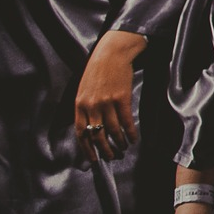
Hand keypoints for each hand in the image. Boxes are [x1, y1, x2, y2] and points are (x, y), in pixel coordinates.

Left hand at [74, 29, 144, 162]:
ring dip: (120, 142)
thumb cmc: (97, 70)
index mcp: (79, 105)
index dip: (87, 149)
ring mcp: (107, 102)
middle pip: (97, 135)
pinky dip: (131, 132)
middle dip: (105, 149)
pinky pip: (126, 120)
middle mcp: (92, 106)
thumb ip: (84, 108)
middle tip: (112, 156)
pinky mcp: (122, 98)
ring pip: (113, 130)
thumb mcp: (83, 89)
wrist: (111, 54)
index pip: (81, 133)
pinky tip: (134, 137)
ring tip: (124, 147)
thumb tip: (90, 127)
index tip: (93, 159)